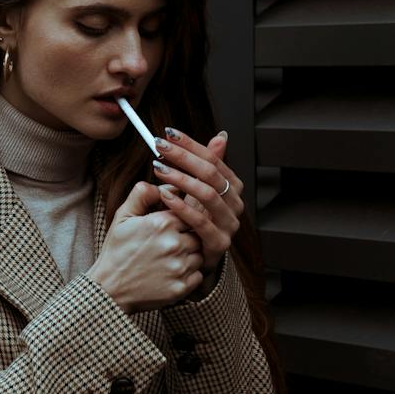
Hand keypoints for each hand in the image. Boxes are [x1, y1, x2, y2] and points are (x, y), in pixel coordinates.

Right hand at [86, 181, 204, 312]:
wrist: (110, 289)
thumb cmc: (117, 250)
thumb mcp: (123, 216)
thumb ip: (142, 194)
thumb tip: (161, 184)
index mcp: (162, 223)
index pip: (188, 212)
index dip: (179, 219)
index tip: (170, 226)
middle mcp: (175, 244)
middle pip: (197, 233)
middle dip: (186, 237)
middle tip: (168, 244)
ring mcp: (179, 267)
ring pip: (200, 254)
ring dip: (190, 255)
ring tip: (169, 258)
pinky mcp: (182, 287)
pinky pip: (198, 275)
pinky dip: (189, 274)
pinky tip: (171, 272)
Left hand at [151, 129, 243, 280]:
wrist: (191, 260)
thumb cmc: (192, 221)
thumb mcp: (197, 190)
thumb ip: (209, 164)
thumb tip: (222, 136)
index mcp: (232, 187)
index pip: (213, 158)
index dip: (190, 144)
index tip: (168, 133)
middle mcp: (235, 204)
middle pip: (211, 173)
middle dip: (183, 157)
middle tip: (160, 147)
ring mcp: (229, 224)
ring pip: (208, 195)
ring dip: (181, 179)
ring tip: (160, 169)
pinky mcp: (219, 244)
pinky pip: (200, 222)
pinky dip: (181, 207)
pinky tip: (164, 196)